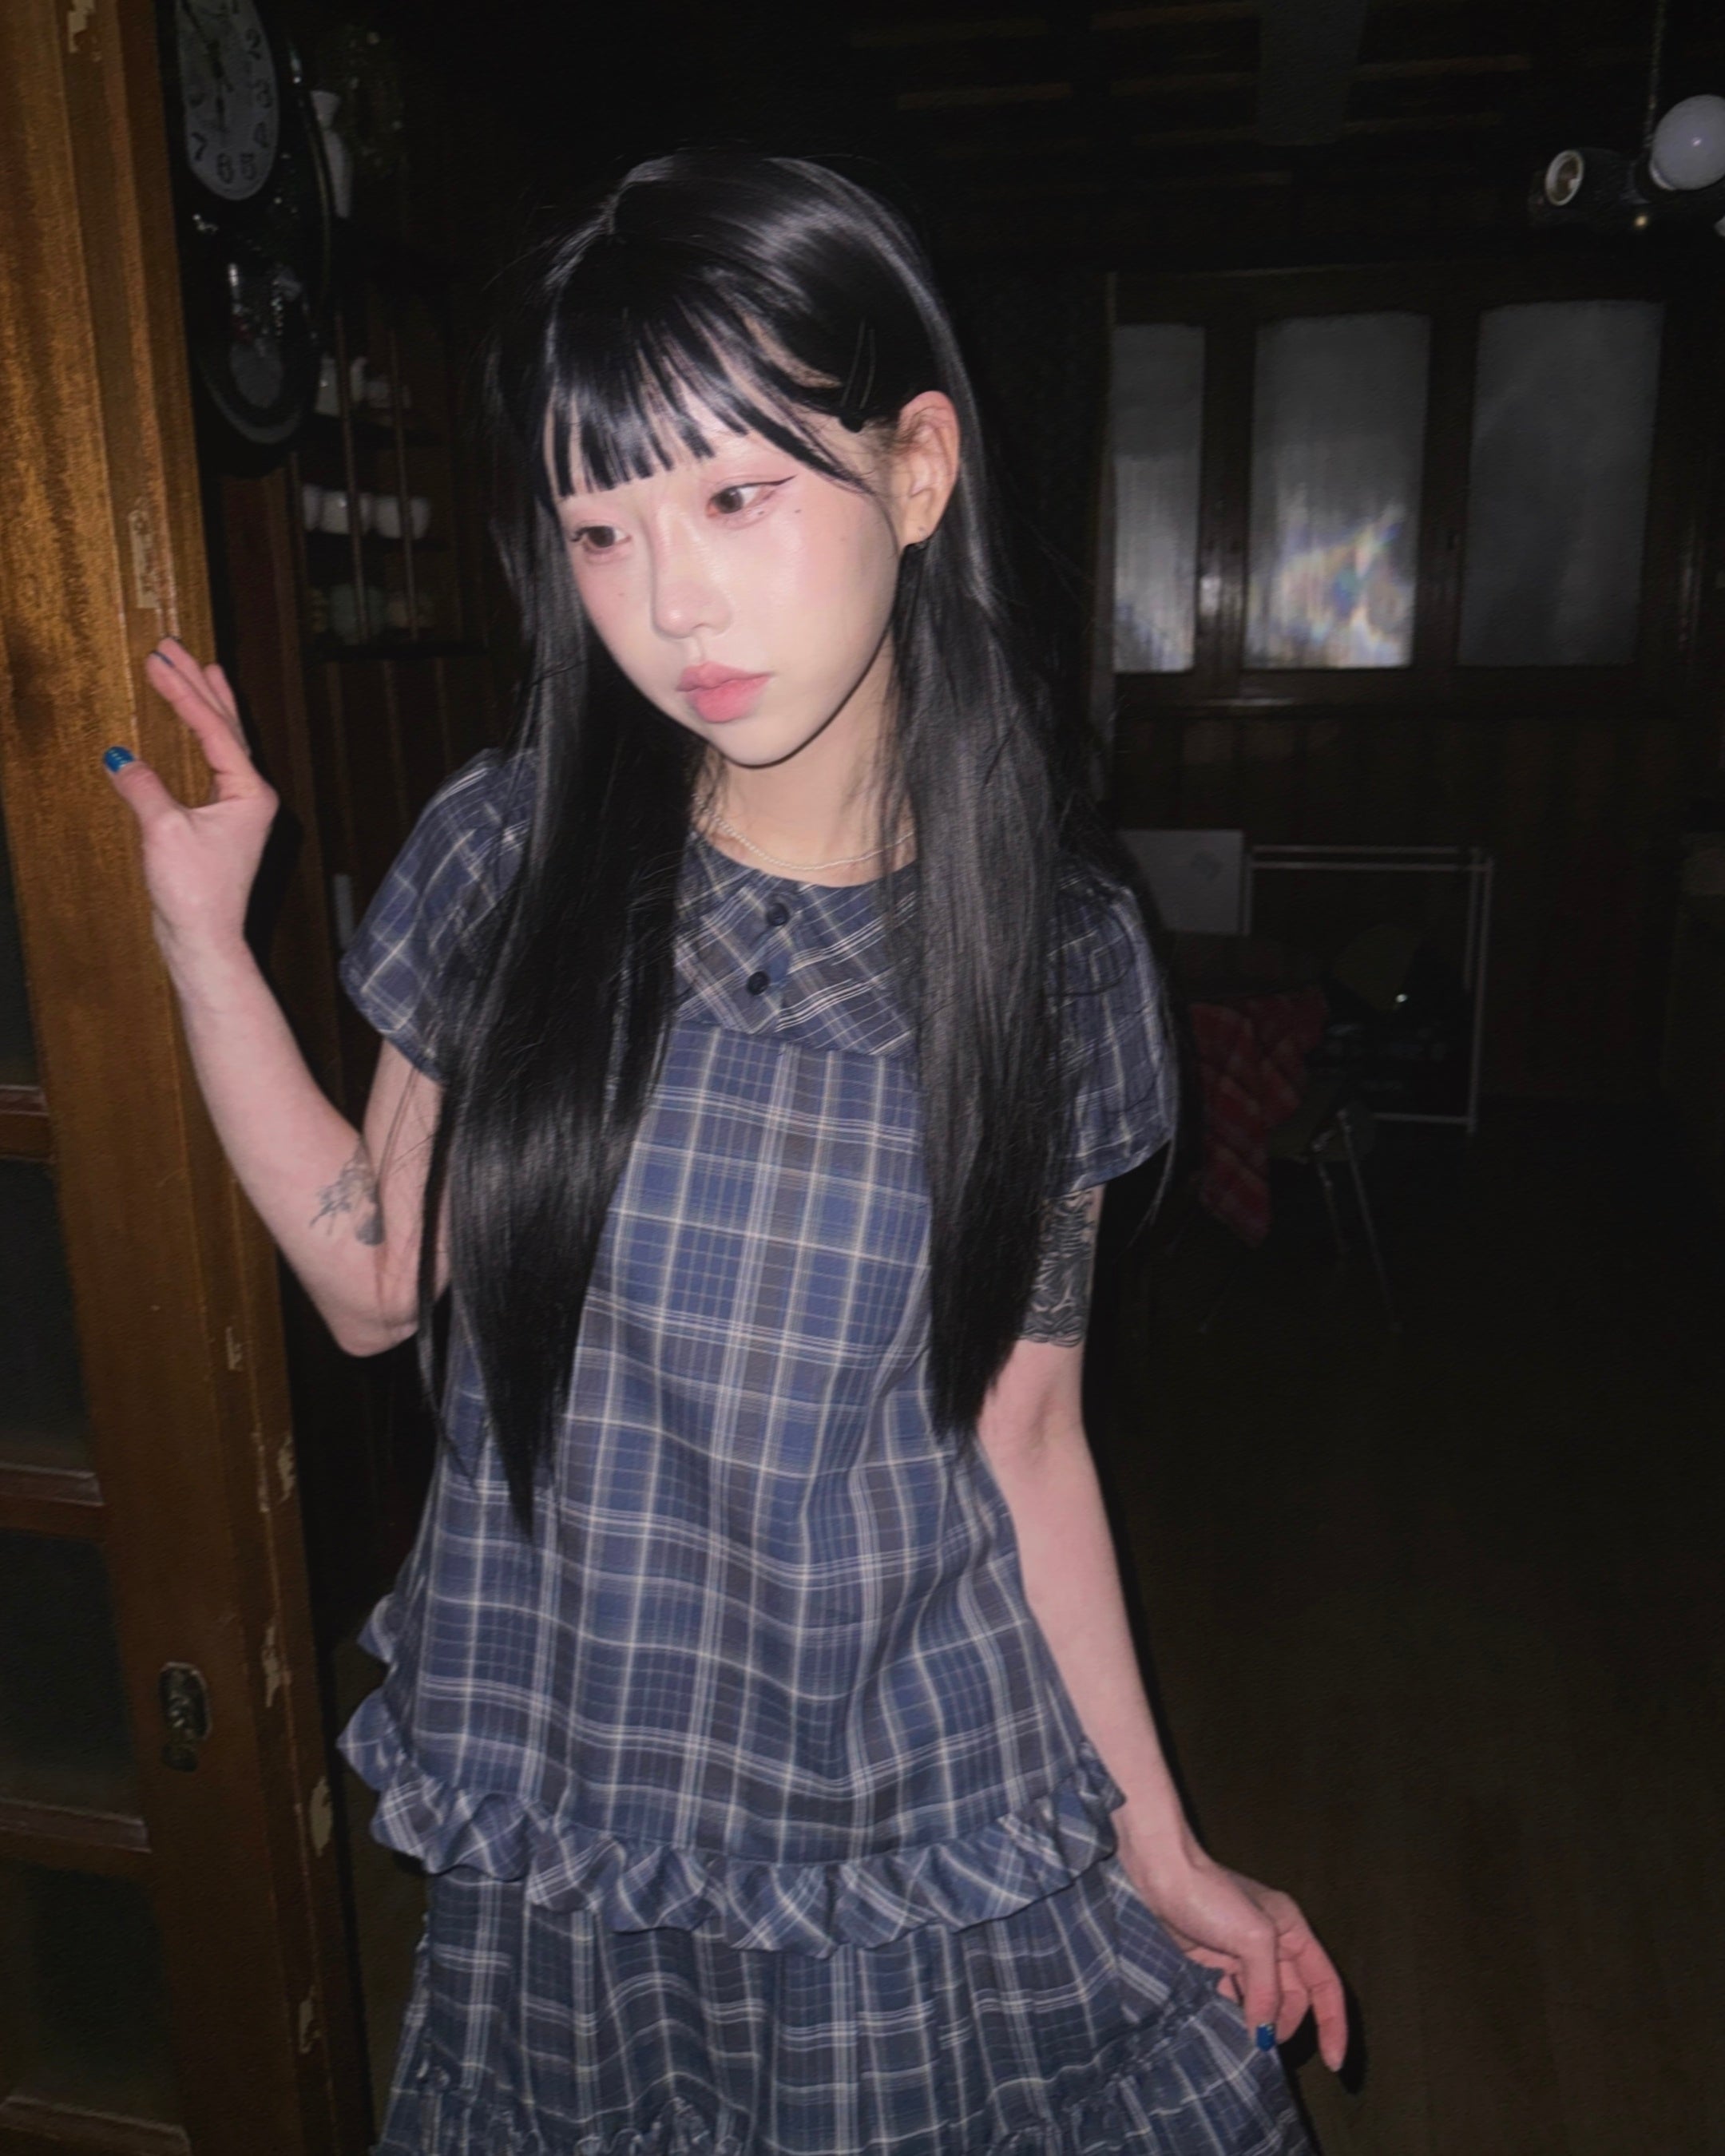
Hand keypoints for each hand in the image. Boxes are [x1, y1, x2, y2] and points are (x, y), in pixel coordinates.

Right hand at [105, 638, 277, 967]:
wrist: (204, 939)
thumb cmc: (193, 891)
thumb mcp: (163, 832)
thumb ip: (144, 788)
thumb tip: (119, 756)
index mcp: (249, 792)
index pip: (214, 729)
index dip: (184, 692)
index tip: (158, 659)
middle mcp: (251, 795)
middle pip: (225, 727)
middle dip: (200, 685)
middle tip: (176, 646)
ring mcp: (239, 809)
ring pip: (224, 743)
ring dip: (208, 705)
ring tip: (200, 668)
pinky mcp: (223, 822)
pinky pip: (213, 763)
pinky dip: (203, 736)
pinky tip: (193, 725)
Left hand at [1116, 1819, 1347, 2072]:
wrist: (1160, 1875)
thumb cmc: (1211, 1897)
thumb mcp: (1253, 1938)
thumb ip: (1267, 1989)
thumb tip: (1265, 2034)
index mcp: (1292, 1931)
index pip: (1325, 1984)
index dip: (1333, 2023)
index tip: (1333, 2063)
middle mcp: (1273, 1944)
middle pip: (1294, 1997)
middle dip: (1285, 2025)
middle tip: (1265, 2049)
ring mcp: (1243, 1954)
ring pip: (1264, 2002)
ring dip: (1260, 2025)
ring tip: (1246, 2045)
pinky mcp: (1216, 1962)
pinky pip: (1236, 1999)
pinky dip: (1235, 2016)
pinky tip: (1225, 2029)